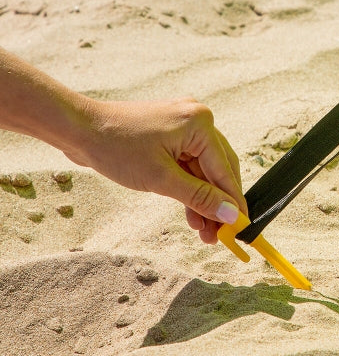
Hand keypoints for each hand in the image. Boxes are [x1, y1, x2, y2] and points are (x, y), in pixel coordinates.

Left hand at [70, 97, 246, 243]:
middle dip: (218, 204)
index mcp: (200, 123)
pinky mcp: (172, 135)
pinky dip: (190, 188)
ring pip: (204, 170)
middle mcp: (197, 120)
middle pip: (218, 170)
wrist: (79, 130)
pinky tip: (192, 214)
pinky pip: (189, 165)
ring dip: (203, 200)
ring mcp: (184, 126)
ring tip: (205, 232)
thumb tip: (231, 214)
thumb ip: (200, 198)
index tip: (242, 228)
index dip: (233, 202)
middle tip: (221, 235)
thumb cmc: (116, 148)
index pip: (224, 170)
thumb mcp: (161, 179)